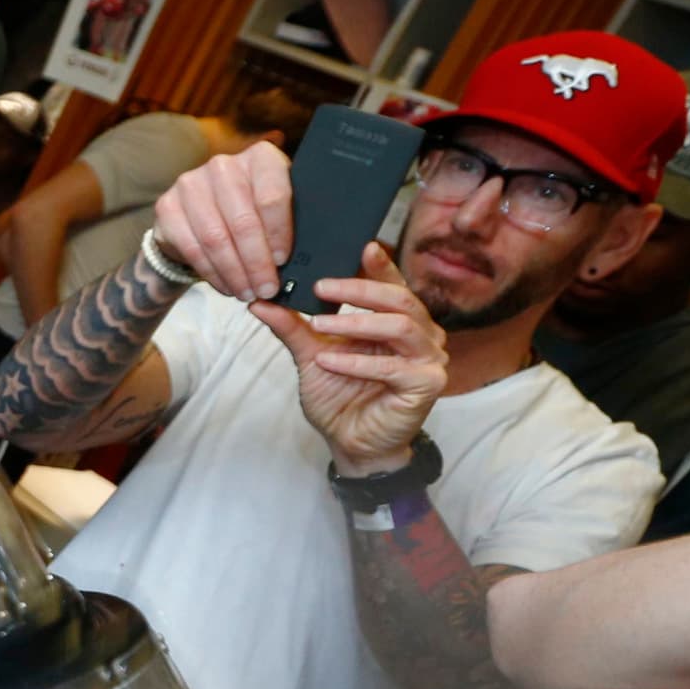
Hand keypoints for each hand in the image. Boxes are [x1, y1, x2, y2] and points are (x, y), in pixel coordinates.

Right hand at [149, 142, 293, 300]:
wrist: (202, 210)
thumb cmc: (252, 210)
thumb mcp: (276, 207)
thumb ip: (291, 221)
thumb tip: (307, 258)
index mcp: (260, 157)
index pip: (272, 196)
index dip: (278, 234)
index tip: (283, 262)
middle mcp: (223, 165)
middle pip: (243, 221)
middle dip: (257, 262)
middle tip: (267, 288)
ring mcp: (191, 183)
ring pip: (216, 238)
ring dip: (234, 272)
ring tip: (247, 293)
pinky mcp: (167, 206)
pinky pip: (192, 248)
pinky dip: (212, 273)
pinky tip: (227, 287)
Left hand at [251, 241, 446, 472]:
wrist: (350, 442)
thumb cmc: (340, 397)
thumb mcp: (310, 355)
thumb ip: (293, 327)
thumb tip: (260, 301)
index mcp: (399, 321)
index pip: (394, 285)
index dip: (381, 266)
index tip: (363, 246)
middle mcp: (422, 335)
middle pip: (399, 299)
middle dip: (359, 289)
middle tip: (322, 286)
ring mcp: (429, 359)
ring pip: (400, 327)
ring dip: (357, 323)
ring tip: (321, 324)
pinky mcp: (426, 385)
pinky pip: (393, 367)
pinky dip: (357, 362)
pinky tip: (329, 361)